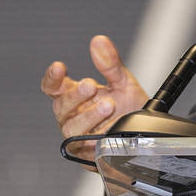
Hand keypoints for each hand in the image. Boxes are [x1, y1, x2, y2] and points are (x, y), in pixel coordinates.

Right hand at [42, 35, 147, 163]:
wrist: (143, 135)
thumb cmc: (128, 108)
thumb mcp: (122, 82)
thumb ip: (110, 64)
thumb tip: (99, 41)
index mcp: (74, 96)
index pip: (53, 87)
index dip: (52, 78)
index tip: (59, 67)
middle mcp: (72, 116)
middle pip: (60, 106)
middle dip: (75, 95)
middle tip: (91, 85)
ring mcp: (77, 136)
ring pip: (71, 128)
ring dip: (89, 116)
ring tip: (108, 105)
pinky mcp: (86, 154)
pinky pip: (84, 148)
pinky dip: (95, 138)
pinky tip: (107, 130)